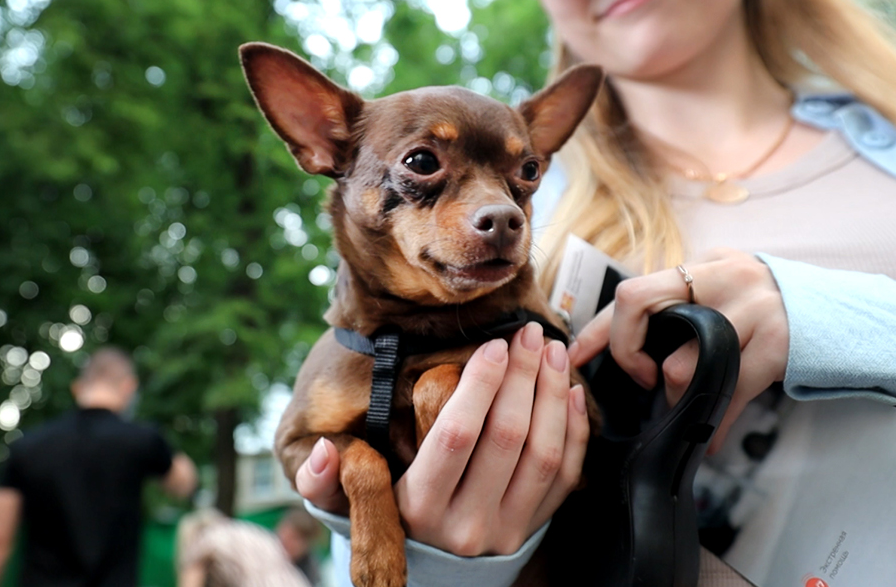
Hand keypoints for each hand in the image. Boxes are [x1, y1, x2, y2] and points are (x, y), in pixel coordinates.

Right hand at [295, 322, 589, 556]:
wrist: (433, 574)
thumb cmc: (388, 517)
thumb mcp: (348, 503)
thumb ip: (322, 480)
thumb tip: (321, 449)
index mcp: (418, 508)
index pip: (456, 435)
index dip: (480, 384)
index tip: (494, 344)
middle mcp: (465, 525)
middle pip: (507, 437)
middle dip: (523, 376)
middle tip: (529, 334)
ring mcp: (505, 530)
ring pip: (544, 453)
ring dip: (552, 394)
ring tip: (552, 351)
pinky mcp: (534, 529)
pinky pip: (566, 476)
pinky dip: (574, 428)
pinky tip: (570, 389)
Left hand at [567, 248, 788, 451]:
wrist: (836, 313)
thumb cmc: (762, 307)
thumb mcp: (719, 292)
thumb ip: (674, 308)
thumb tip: (612, 340)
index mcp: (702, 264)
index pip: (632, 290)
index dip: (598, 327)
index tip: (575, 355)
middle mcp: (723, 276)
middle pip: (638, 303)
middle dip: (625, 351)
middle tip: (642, 376)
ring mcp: (750, 309)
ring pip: (679, 363)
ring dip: (675, 394)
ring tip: (688, 399)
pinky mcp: (776, 345)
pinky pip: (726, 393)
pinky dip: (715, 420)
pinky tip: (711, 436)